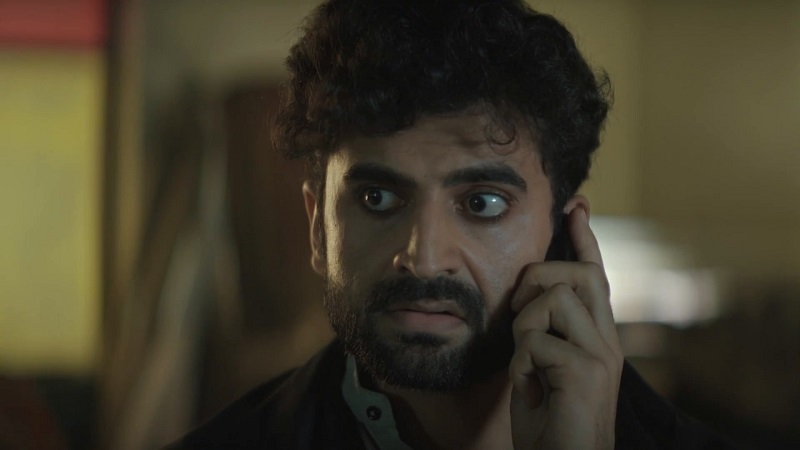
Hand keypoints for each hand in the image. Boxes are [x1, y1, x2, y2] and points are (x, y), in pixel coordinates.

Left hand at [508, 208, 622, 448]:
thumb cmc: (550, 418)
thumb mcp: (544, 365)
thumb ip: (545, 331)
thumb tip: (528, 298)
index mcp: (598, 337)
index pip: (594, 276)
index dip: (584, 239)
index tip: (575, 206)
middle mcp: (607, 340)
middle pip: (579, 274)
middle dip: (539, 275)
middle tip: (519, 308)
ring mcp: (601, 355)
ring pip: (553, 299)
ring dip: (525, 327)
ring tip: (528, 363)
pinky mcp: (585, 371)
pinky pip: (536, 340)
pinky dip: (521, 364)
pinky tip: (531, 389)